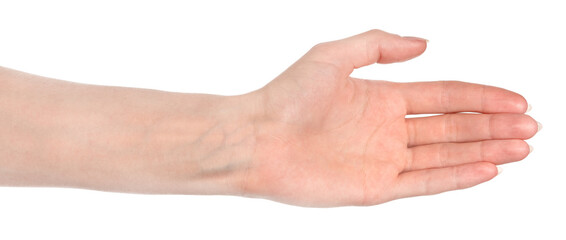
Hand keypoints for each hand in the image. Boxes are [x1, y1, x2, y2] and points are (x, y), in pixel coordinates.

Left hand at [244, 30, 538, 206]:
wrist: (257, 138)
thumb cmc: (288, 95)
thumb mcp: (334, 55)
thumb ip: (380, 45)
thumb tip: (426, 44)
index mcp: (383, 98)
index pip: (444, 96)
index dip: (481, 97)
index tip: (516, 98)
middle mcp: (388, 130)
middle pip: (453, 127)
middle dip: (492, 125)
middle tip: (532, 125)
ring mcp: (384, 160)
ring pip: (446, 155)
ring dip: (485, 150)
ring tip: (522, 146)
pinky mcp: (375, 188)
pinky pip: (424, 183)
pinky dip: (457, 177)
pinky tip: (488, 169)